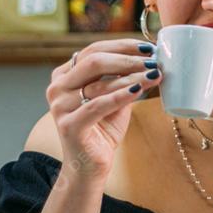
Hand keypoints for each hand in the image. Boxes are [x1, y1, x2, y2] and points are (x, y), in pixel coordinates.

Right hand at [46, 38, 161, 178]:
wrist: (89, 166)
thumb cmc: (102, 130)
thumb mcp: (114, 98)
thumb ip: (123, 79)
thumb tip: (150, 59)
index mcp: (64, 75)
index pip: (94, 50)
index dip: (122, 46)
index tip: (148, 47)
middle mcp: (57, 87)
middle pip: (94, 61)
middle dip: (127, 58)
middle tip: (152, 60)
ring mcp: (60, 106)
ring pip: (99, 83)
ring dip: (132, 77)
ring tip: (154, 74)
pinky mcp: (69, 125)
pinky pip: (98, 105)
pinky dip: (121, 96)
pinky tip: (140, 90)